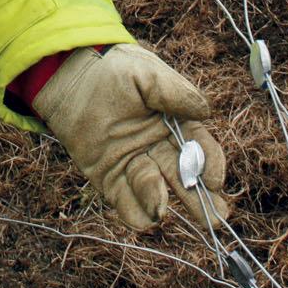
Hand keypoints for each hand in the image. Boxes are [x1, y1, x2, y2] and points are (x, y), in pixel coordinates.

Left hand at [34, 45, 228, 230]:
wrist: (72, 76)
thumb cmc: (114, 68)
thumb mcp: (148, 74)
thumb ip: (176, 92)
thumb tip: (206, 112)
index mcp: (175, 123)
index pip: (200, 148)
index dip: (210, 164)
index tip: (215, 180)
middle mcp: (158, 147)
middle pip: (184, 177)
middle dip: (200, 199)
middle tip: (214, 219)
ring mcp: (133, 164)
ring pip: (155, 191)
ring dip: (161, 202)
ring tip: (162, 208)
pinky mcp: (107, 176)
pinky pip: (125, 201)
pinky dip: (135, 212)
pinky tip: (145, 218)